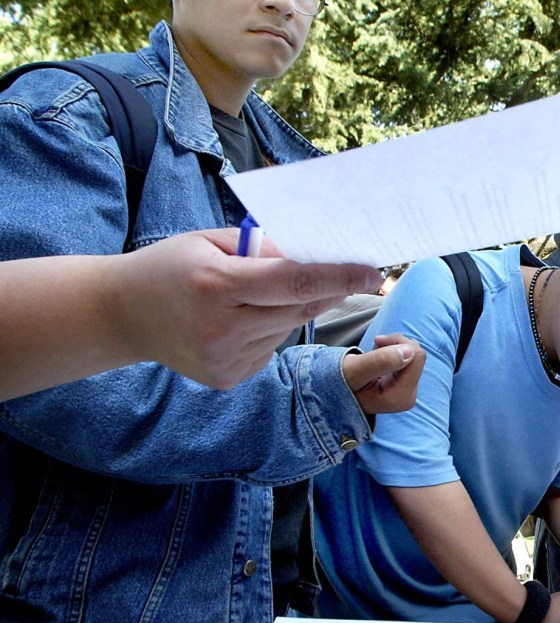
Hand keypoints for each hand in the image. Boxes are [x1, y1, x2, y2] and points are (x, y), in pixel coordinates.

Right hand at [121, 229, 382, 388]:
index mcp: (216, 285)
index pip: (294, 281)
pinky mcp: (228, 378)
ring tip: (253, 295)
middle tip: (350, 272)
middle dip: (328, 289)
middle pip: (299, 307)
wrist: (122, 314)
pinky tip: (239, 321)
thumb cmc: (170, 267)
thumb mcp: (210, 242)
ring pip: (286, 328)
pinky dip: (268, 330)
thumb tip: (317, 256)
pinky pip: (270, 348)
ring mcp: (224, 359)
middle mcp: (221, 328)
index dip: (339, 276)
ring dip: (288, 308)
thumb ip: (263, 249)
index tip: (373, 272)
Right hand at [342, 333, 425, 414]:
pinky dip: (393, 353)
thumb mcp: (354, 370)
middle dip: (394, 345)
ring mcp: (408, 392)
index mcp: (398, 397)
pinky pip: (410, 358)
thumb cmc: (341, 381)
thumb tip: (410, 351)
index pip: (416, 356)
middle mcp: (408, 397)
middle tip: (373, 348)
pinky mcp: (407, 386)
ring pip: (413, 354)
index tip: (377, 342)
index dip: (397, 342)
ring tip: (372, 359)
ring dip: (392, 349)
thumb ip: (380, 361)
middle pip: (416, 354)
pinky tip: (378, 362)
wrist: (335, 390)